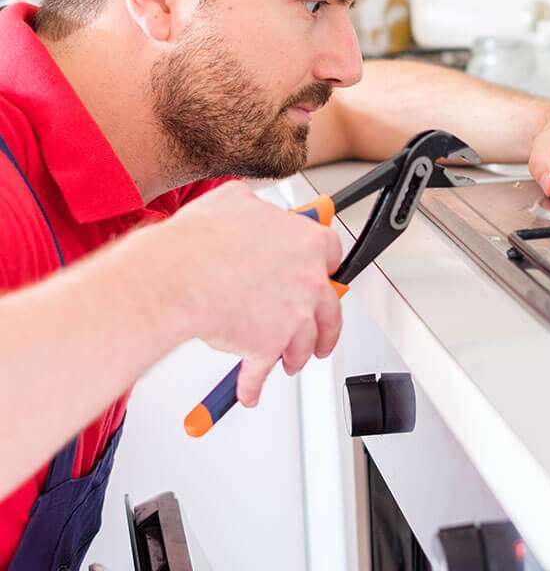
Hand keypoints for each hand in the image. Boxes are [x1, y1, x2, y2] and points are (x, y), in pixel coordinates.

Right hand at [144, 181, 341, 406]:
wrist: (174, 276)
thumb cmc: (199, 241)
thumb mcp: (234, 199)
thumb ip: (254, 205)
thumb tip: (253, 206)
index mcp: (306, 242)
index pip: (332, 255)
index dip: (325, 266)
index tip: (323, 273)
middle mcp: (308, 281)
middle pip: (330, 309)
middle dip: (325, 325)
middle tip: (320, 332)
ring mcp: (292, 317)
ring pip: (304, 344)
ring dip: (295, 356)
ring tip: (288, 361)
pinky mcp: (268, 347)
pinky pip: (261, 373)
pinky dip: (253, 386)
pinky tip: (248, 391)